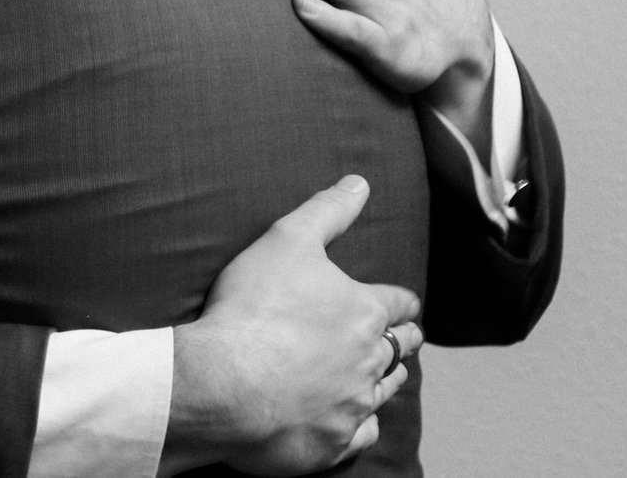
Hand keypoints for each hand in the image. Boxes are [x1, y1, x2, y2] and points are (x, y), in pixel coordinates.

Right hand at [162, 176, 421, 475]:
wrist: (223, 384)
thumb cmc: (254, 309)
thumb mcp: (287, 240)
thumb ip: (328, 210)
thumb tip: (360, 184)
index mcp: (365, 311)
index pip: (400, 302)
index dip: (401, 300)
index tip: (402, 302)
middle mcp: (370, 360)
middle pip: (402, 348)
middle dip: (403, 338)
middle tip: (401, 336)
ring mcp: (354, 405)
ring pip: (386, 391)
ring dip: (385, 379)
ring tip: (380, 374)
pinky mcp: (333, 442)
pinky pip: (363, 435)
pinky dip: (361, 425)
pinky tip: (353, 419)